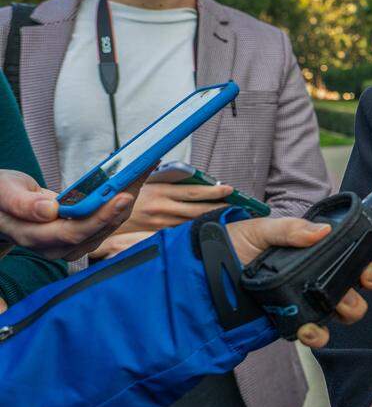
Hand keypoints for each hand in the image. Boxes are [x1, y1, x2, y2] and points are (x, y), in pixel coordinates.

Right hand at [0, 169, 141, 259]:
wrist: (2, 207)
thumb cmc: (1, 196)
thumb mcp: (4, 191)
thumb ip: (22, 203)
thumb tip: (50, 211)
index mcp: (32, 235)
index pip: (73, 232)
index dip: (100, 217)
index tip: (122, 196)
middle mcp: (54, 246)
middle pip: (97, 231)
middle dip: (120, 206)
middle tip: (138, 178)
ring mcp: (69, 243)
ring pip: (106, 228)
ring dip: (125, 202)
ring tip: (140, 173)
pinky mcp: (81, 235)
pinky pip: (106, 221)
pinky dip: (120, 202)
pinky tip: (131, 181)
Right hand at [116, 182, 234, 233]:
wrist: (100, 218)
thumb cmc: (124, 197)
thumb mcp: (142, 181)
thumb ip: (163, 178)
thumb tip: (183, 172)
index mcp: (160, 191)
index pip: (194, 192)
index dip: (214, 191)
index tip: (229, 189)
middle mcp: (162, 208)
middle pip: (199, 209)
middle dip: (220, 207)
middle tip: (237, 205)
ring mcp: (160, 224)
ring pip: (192, 222)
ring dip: (211, 219)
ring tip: (227, 216)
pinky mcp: (157, 234)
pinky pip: (180, 232)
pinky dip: (195, 229)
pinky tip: (207, 228)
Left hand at [225, 217, 371, 348]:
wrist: (204, 281)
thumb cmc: (233, 249)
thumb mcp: (260, 230)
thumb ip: (290, 229)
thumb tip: (321, 232)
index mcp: (323, 246)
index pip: (367, 246)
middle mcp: (326, 272)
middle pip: (370, 278)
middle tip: (365, 276)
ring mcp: (315, 298)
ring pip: (353, 307)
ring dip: (352, 306)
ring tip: (335, 301)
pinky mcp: (300, 321)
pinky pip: (322, 333)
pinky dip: (320, 333)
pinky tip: (308, 327)